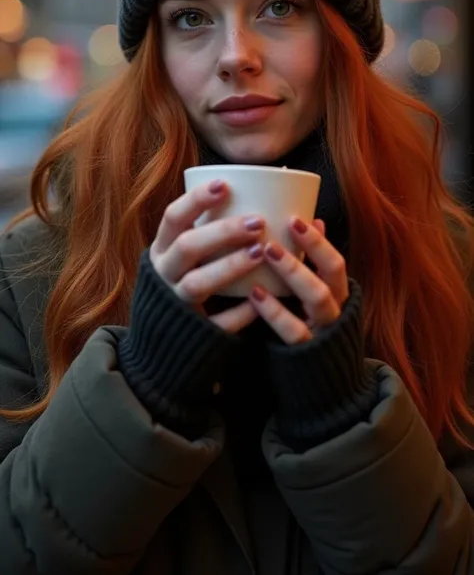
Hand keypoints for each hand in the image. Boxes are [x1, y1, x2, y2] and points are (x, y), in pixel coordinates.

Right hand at [150, 180, 264, 332]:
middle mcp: (164, 274)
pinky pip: (215, 323)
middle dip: (222, 232)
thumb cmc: (185, 281)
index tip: (224, 184)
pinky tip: (259, 301)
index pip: (172, 217)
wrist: (162, 343)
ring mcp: (176, 303)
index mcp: (162, 249)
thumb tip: (254, 194)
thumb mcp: (184, 254)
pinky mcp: (192, 333)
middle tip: (258, 221)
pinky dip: (238, 313)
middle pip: (187, 247)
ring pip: (196, 283)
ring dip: (229, 266)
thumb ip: (206, 230)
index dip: (196, 200)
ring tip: (260, 252)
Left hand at [249, 217, 348, 343]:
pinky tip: (255, 294)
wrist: (319, 389)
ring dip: (293, 271)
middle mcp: (336, 311)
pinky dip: (275, 310)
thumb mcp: (314, 298)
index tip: (297, 218)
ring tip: (266, 251)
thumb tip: (313, 220)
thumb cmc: (308, 332)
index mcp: (338, 296)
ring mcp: (324, 331)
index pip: (335, 262)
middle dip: (311, 247)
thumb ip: (314, 267)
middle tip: (285, 226)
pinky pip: (294, 330)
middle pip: (332, 273)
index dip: (318, 240)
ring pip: (317, 297)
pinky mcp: (305, 353)